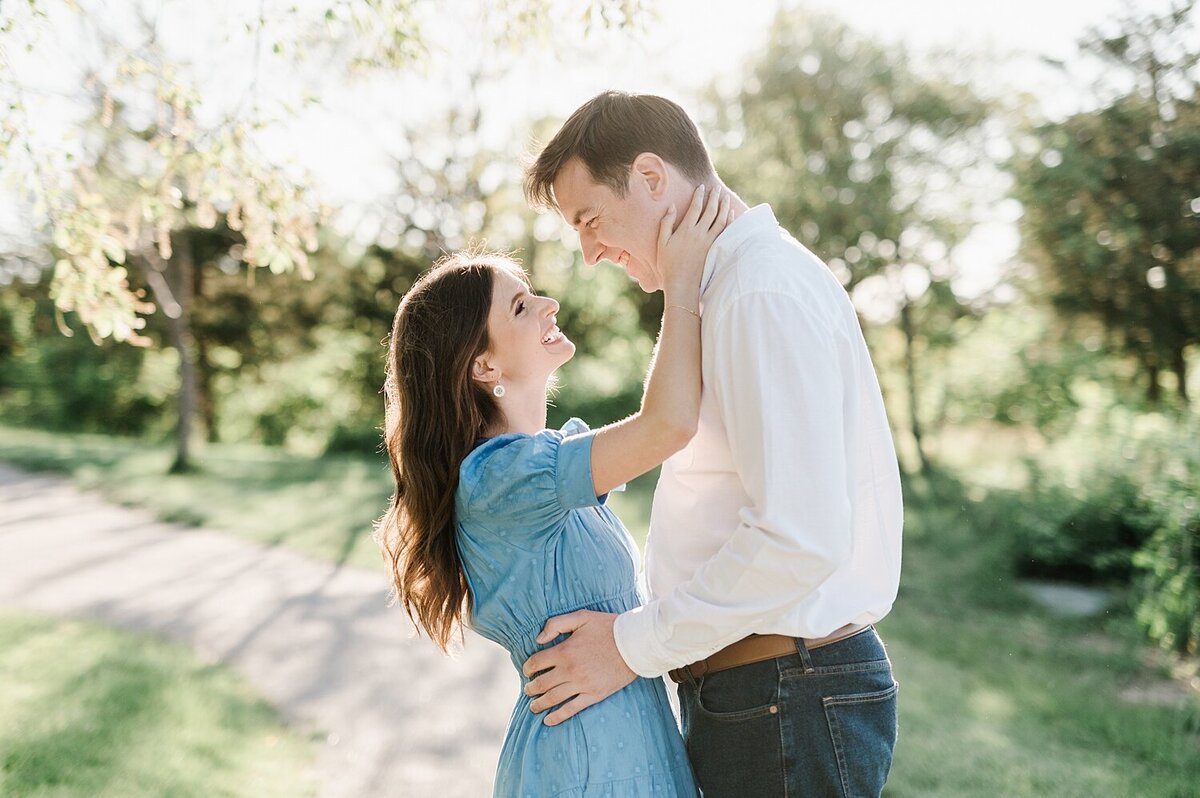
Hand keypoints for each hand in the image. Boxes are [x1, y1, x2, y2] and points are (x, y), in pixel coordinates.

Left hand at [521, 610, 636, 725]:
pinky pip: (571, 709)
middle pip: (541, 684)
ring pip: (553, 699)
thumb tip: (538, 639)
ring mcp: (582, 684)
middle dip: (530, 688)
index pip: (536, 663)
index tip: (527, 671)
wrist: (634, 643)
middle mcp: (570, 670)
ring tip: (533, 707)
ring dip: (539, 704)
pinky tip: (548, 720)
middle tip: (527, 690)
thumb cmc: (608, 627)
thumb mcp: (581, 616)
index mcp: (564, 651)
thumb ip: (556, 624)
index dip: (527, 668)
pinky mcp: (594, 695)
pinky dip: (557, 716)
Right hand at [655, 184, 731, 304]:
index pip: (695, 207)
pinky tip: (731, 215)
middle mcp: (699, 234)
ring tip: (726, 197)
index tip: (702, 186)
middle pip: (710, 211)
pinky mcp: (714, 249)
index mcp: (686, 230)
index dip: (699, 195)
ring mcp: (709, 242)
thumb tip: (672, 207)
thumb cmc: (668, 264)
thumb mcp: (662, 242)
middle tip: (717, 188)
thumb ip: (666, 223)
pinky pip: (724, 232)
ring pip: (720, 220)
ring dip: (724, 207)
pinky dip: (729, 221)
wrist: (681, 283)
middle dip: (714, 197)